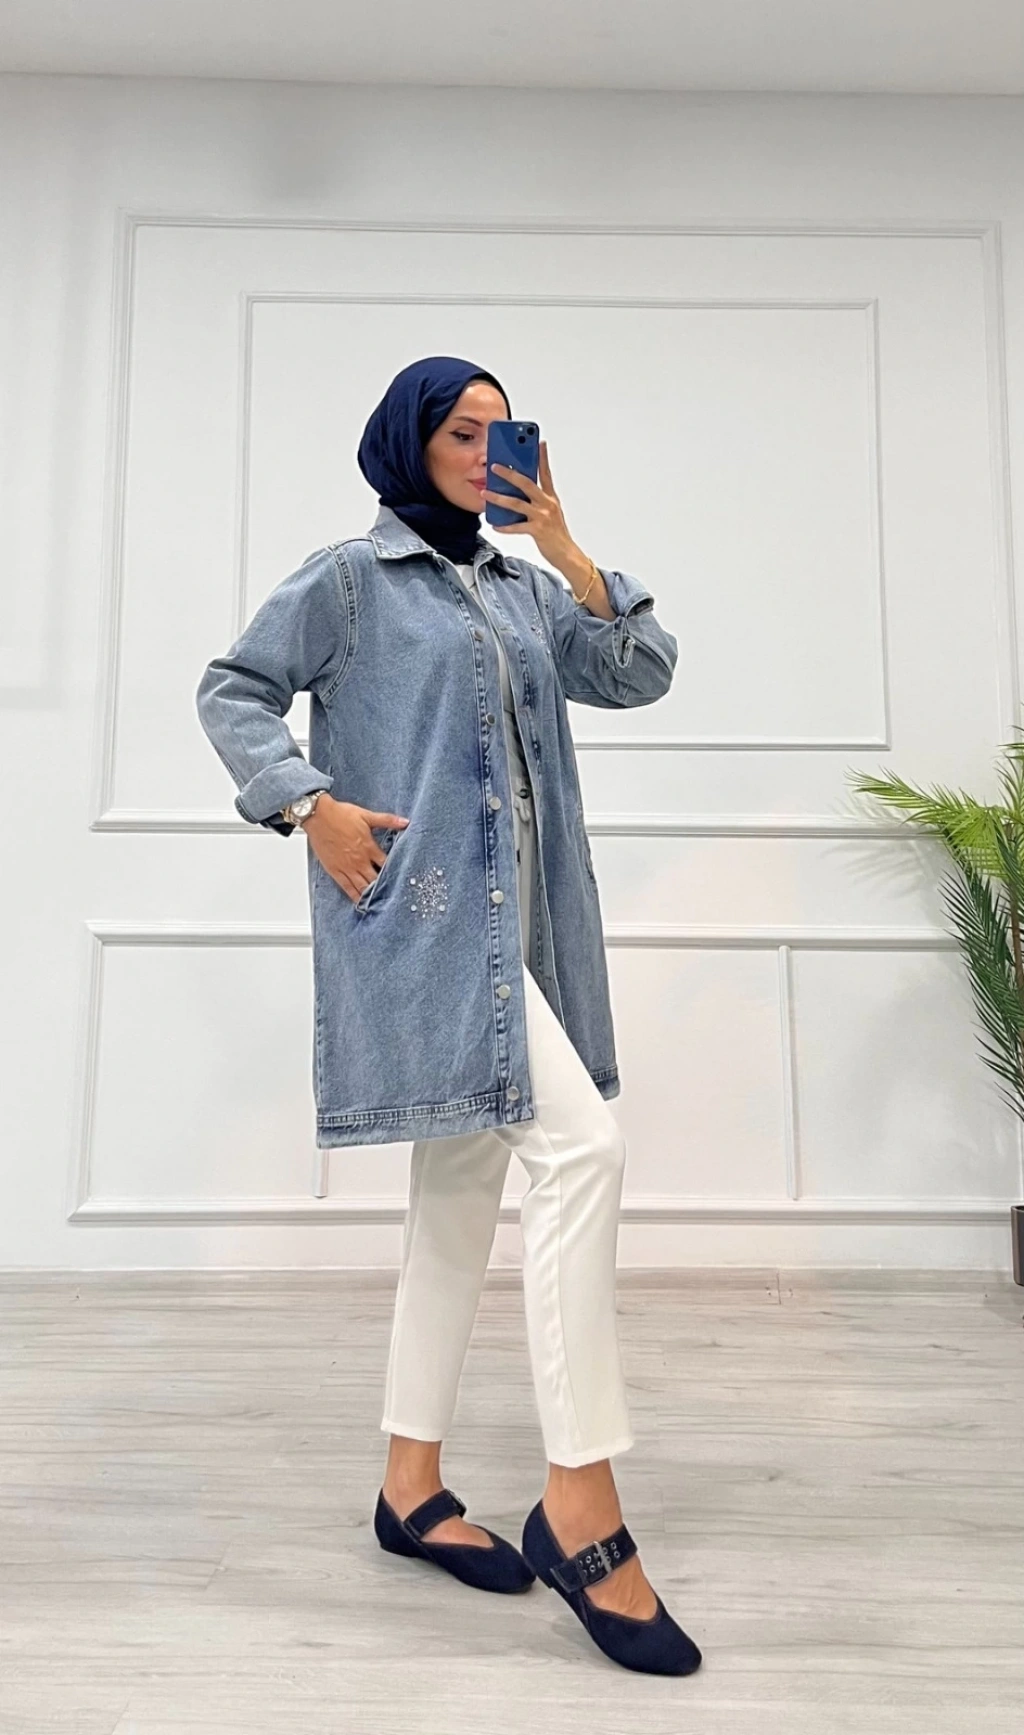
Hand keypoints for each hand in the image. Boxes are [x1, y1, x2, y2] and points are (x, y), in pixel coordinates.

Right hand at [304, 796, 408, 903]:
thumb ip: (387, 820)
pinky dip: (355, 896)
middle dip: (384, 887)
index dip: (394, 872)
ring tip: (380, 902)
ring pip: (362, 886)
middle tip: (392, 895)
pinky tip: (360, 902)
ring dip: (371, 895)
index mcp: (369, 847)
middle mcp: (359, 860)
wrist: (318, 816)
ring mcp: (346, 867)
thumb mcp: (366, 816)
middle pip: (376, 879)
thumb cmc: (340, 815)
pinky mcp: (335, 870)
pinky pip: (347, 887)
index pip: (386, 864)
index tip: (401, 878)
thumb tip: (405, 822)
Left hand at [480, 440, 575, 568]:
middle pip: (526, 483)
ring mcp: (542, 517)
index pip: (546, 473)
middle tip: (494, 466)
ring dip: (499, 498)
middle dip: (509, 474)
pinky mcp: (538, 531)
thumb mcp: (550, 512)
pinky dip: (504, 526)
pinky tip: (495, 524)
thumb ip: (538, 501)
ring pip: (517, 503)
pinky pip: (517, 527)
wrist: (567, 554)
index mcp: (551, 498)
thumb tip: (518, 493)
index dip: (542, 458)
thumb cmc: (556, 533)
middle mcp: (547, 504)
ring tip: (485, 493)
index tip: (539, 443)